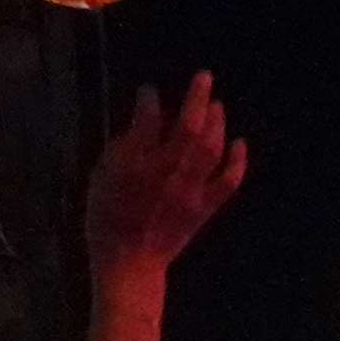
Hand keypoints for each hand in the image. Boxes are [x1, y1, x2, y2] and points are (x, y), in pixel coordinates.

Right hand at [85, 73, 244, 285]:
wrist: (129, 263)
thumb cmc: (106, 221)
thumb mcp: (99, 180)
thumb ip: (118, 150)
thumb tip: (137, 127)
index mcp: (136, 163)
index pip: (146, 119)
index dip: (149, 99)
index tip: (148, 91)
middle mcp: (167, 171)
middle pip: (188, 126)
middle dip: (197, 97)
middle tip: (204, 77)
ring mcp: (190, 190)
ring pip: (210, 148)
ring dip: (217, 123)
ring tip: (217, 105)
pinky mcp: (204, 207)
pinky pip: (228, 182)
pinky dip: (238, 161)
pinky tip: (240, 143)